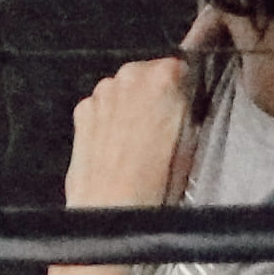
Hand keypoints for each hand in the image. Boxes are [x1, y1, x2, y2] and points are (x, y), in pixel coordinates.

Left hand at [64, 56, 200, 212]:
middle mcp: (129, 77)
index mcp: (163, 77)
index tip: (184, 103)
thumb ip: (186, 109)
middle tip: (162, 128)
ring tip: (138, 143)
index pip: (180, 67)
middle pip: (147, 75)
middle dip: (154, 96)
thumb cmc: (156, 181)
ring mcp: (102, 93)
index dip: (183, 87)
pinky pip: (101, 107)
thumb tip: (184, 102)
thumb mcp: (191, 139)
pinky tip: (117, 148)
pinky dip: (108, 120)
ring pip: (122, 91)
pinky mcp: (82, 112)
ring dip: (130, 107)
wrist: (113, 207)